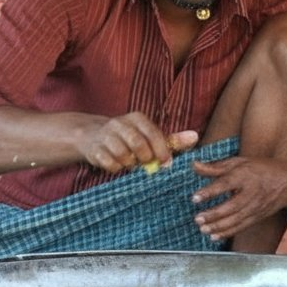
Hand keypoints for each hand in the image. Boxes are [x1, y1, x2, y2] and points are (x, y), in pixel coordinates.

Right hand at [81, 112, 197, 173]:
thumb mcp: (149, 135)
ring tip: (129, 163)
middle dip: (145, 158)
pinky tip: (116, 165)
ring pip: (123, 155)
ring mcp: (105, 135)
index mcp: (136, 118)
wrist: (91, 136)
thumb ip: (172, 139)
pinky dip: (116, 168)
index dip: (161, 150)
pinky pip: (110, 163)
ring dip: (129, 164)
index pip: (153, 133)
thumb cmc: (128, 138)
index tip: (166, 162)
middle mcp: (120, 123)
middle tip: (145, 163)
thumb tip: (195, 137)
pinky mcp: (94, 149)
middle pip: (138, 144)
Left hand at [190, 157, 286, 240]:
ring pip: (235, 220)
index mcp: (245, 175)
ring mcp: (255, 207)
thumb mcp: (239, 162)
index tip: (195, 198)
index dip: (210, 191)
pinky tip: (214, 236)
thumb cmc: (261, 169)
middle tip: (197, 219)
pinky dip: (227, 233)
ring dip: (218, 226)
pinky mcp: (257, 217)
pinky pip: (241, 227)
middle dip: (213, 214)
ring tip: (202, 229)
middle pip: (231, 206)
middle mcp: (250, 193)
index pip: (225, 183)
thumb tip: (194, 165)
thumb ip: (216, 166)